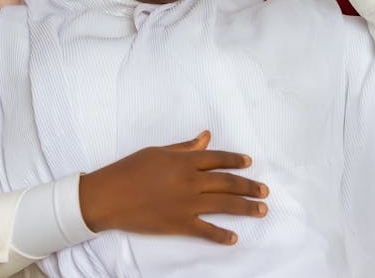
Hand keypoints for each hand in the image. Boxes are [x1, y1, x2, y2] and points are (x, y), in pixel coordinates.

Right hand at [79, 130, 267, 244]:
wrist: (109, 195)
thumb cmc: (130, 168)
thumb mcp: (158, 151)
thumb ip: (185, 147)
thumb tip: (206, 137)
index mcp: (184, 161)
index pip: (217, 159)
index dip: (235, 160)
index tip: (249, 163)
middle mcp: (190, 181)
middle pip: (226, 182)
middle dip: (249, 186)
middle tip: (265, 190)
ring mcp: (186, 204)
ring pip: (223, 205)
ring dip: (245, 207)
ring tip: (261, 209)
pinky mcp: (178, 224)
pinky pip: (205, 231)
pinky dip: (221, 235)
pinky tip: (234, 237)